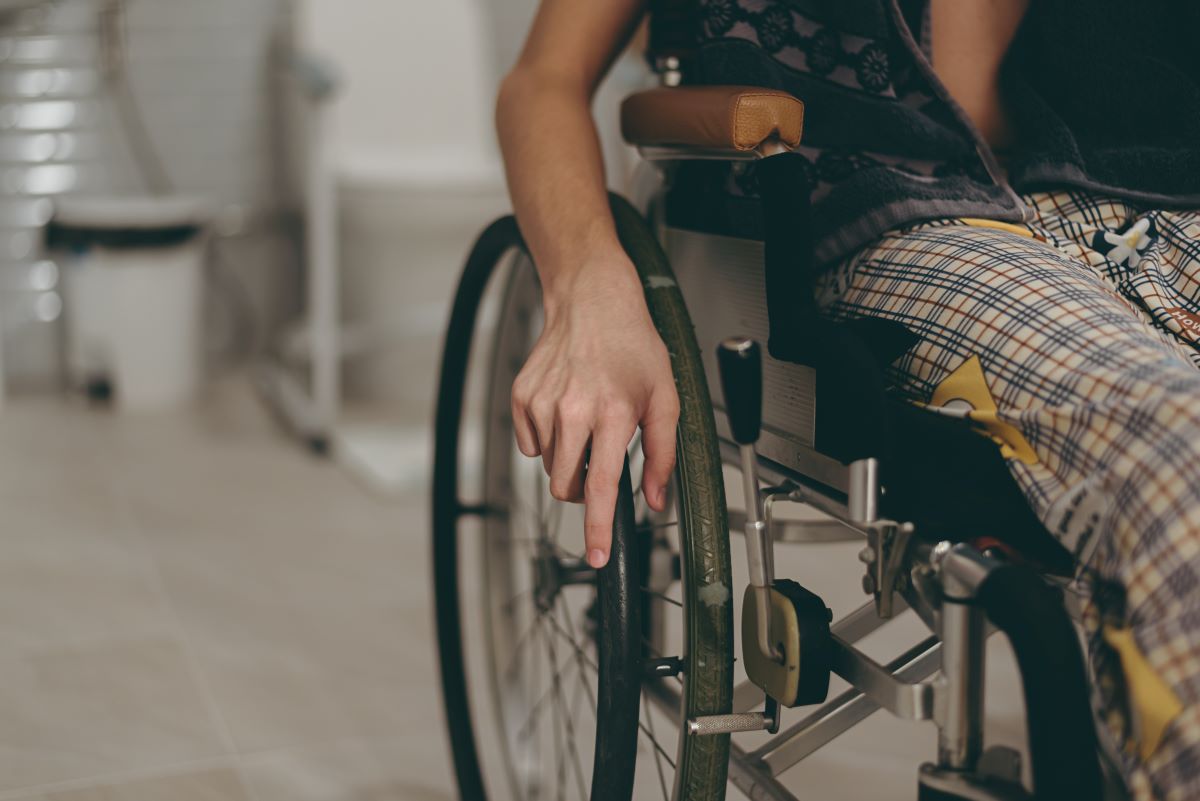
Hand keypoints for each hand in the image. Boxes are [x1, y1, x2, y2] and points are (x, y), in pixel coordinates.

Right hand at [511, 257, 678, 568]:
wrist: (591, 301)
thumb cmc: (632, 346)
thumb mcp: (664, 398)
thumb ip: (662, 455)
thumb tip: (656, 499)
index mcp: (611, 413)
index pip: (603, 485)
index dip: (600, 527)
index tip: (598, 556)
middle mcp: (572, 410)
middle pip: (567, 486)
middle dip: (584, 490)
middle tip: (600, 463)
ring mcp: (541, 403)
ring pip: (549, 465)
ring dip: (568, 458)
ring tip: (586, 421)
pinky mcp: (521, 397)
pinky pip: (530, 444)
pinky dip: (548, 439)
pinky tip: (565, 409)